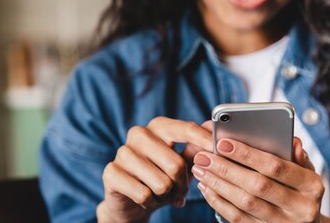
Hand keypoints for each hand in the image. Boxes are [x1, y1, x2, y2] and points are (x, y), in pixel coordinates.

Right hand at [97, 117, 212, 221]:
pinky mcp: (111, 172)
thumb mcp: (182, 163)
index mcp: (159, 126)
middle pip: (176, 164)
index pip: (186, 129)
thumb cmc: (161, 177)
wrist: (131, 201)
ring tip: (161, 194)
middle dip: (182, 184)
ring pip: (161, 183)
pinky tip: (147, 199)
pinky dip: (150, 202)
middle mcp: (139, 134)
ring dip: (166, 196)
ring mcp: (123, 152)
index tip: (218, 150)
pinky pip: (144, 194)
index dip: (204, 141)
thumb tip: (213, 129)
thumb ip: (197, 148)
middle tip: (180, 191)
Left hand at [192, 135, 329, 222]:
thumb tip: (293, 141)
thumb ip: (298, 155)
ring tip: (201, 169)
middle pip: (257, 186)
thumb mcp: (307, 170)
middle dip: (227, 169)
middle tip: (204, 156)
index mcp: (311, 186)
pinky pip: (238, 219)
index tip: (223, 143)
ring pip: (245, 203)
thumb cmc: (301, 188)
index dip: (248, 155)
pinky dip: (219, 202)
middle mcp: (301, 207)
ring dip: (218, 185)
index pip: (276, 166)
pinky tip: (207, 188)